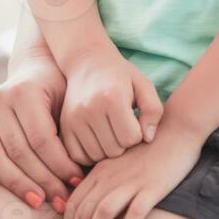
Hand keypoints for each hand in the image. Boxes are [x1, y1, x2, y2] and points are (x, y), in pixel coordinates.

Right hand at [0, 48, 84, 211]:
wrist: (34, 67)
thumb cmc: (59, 86)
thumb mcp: (68, 96)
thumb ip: (69, 127)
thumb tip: (81, 173)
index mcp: (25, 91)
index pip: (41, 138)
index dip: (59, 163)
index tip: (76, 181)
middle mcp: (0, 101)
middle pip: (20, 151)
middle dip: (43, 179)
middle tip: (62, 199)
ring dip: (18, 184)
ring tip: (38, 202)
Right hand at [60, 46, 163, 165]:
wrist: (88, 62)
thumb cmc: (121, 75)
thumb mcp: (143, 85)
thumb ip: (153, 110)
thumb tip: (148, 138)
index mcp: (113, 98)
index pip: (131, 138)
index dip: (138, 133)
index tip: (134, 121)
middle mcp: (91, 109)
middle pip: (114, 150)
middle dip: (123, 143)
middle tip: (123, 127)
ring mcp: (74, 118)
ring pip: (97, 156)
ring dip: (107, 150)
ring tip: (111, 132)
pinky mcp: (65, 126)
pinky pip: (78, 156)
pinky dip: (90, 154)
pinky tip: (98, 139)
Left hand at [62, 115, 202, 218]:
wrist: (178, 129)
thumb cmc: (149, 148)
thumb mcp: (120, 160)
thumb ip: (104, 177)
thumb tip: (90, 205)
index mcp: (102, 168)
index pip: (75, 201)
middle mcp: (113, 175)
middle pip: (85, 210)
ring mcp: (132, 181)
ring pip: (102, 213)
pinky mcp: (152, 187)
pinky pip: (132, 214)